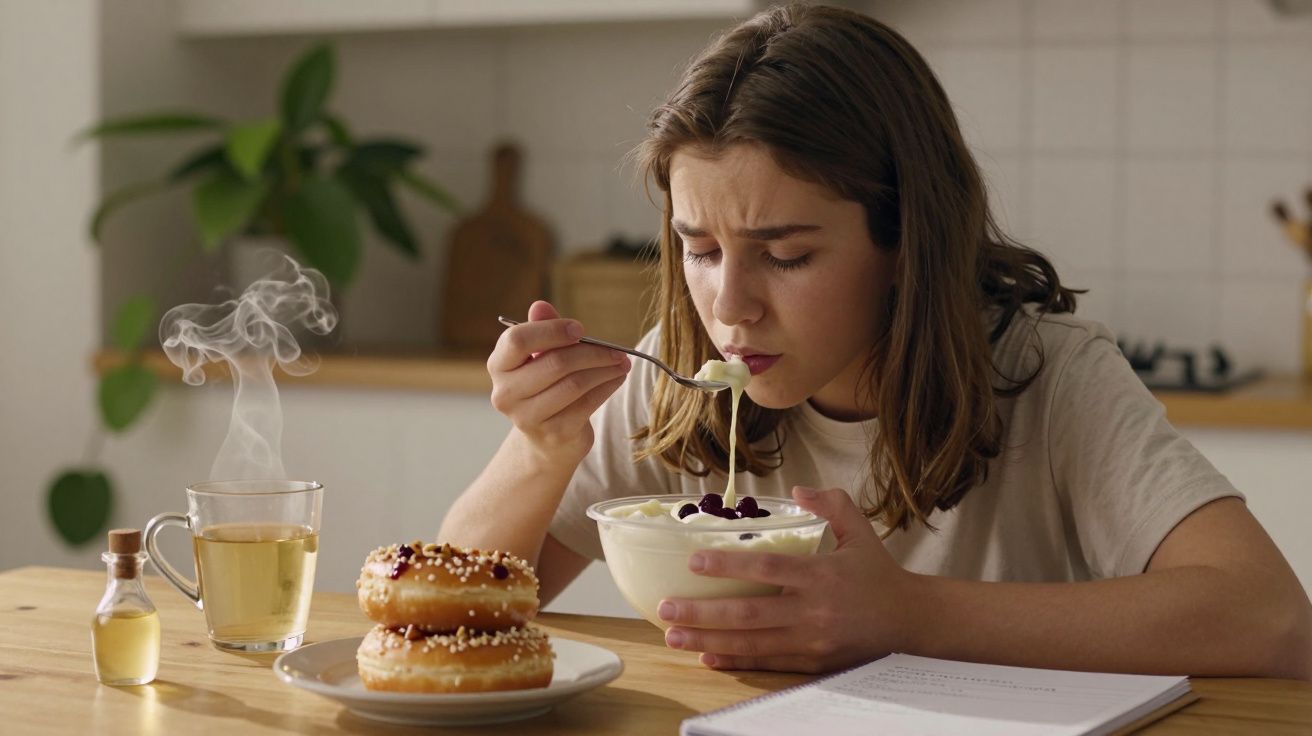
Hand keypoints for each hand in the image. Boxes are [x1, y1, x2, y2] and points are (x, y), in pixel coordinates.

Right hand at [487, 300, 630, 464]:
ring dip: (605, 369)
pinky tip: (617, 378)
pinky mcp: (554, 433)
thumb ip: (542, 330)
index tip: (580, 330)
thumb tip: (540, 306)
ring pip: (575, 384)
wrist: (547, 440)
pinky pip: (588, 403)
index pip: (518, 340)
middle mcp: (506, 393)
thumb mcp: (540, 356)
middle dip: (592, 352)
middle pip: (555, 363)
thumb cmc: (545, 387)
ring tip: (622, 362)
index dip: (552, 330)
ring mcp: (528, 417)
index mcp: (499, 366)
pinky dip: (607, 386)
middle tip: (617, 349)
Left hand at [657, 486, 922, 672]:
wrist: (913, 624)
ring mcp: (812, 641)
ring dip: (708, 640)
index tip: (694, 561)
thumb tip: (798, 491)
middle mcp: (813, 611)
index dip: (728, 566)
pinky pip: (767, 663)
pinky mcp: (813, 663)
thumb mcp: (861, 531)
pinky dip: (736, 660)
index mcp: (821, 575)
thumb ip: (832, 505)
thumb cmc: (880, 575)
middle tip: (666, 608)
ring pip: (751, 643)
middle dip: (703, 613)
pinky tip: (708, 655)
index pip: (767, 569)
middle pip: (748, 614)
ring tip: (673, 635)